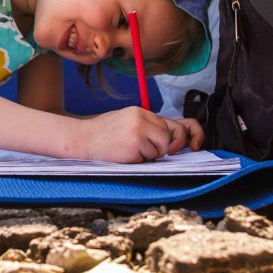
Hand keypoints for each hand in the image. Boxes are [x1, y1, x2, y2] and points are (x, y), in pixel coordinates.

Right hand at [76, 108, 203, 162]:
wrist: (81, 139)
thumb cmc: (102, 134)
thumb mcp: (126, 121)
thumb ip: (147, 126)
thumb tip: (171, 139)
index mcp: (140, 111)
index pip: (171, 124)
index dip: (185, 136)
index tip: (191, 146)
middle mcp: (141, 118)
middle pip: (168, 137)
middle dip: (160, 147)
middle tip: (142, 149)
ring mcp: (138, 131)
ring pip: (159, 150)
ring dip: (147, 155)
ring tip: (128, 150)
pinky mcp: (134, 146)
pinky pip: (148, 159)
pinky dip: (138, 160)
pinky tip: (123, 154)